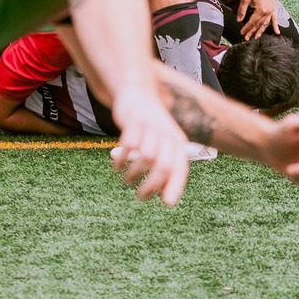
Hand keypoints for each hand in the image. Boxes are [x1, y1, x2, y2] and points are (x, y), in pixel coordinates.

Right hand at [109, 89, 192, 204]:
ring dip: (134, 174)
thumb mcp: (165, 145)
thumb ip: (168, 167)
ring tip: (127, 181)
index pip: (181, 167)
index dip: (176, 186)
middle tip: (140, 198)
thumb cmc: (152, 128)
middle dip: (151, 185)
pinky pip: (128, 145)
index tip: (168, 204)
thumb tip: (169, 200)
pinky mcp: (134, 122)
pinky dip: (122, 160)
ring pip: (146, 157)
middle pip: (164, 166)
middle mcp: (167, 135)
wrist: (139, 94)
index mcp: (178, 143)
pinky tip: (117, 166)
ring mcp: (151, 128)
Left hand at [235, 0, 277, 37]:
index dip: (246, 28)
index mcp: (260, 10)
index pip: (252, 22)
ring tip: (256, 37)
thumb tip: (238, 20)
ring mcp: (271, 11)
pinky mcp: (273, 9)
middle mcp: (267, 12)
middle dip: (252, 32)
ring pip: (265, 24)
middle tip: (246, 38)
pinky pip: (274, 19)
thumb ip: (242, 10)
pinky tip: (276, 33)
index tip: (241, 33)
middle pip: (258, 25)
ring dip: (261, 31)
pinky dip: (275, 26)